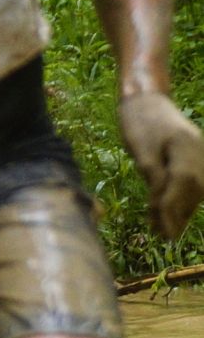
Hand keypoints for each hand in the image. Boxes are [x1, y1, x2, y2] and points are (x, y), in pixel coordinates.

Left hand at [119, 91, 203, 238]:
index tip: (162, 228)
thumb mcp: (140, 150)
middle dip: (177, 214)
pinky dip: (182, 200)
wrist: (146, 100)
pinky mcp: (194, 160)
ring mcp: (200, 156)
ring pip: (194, 190)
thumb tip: (161, 205)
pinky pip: (192, 185)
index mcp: (186, 147)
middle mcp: (200, 153)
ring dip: (180, 211)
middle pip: (192, 190)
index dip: (172, 207)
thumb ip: (153, 175)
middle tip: (163, 237)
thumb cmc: (139, 122)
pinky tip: (171, 215)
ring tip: (164, 231)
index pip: (182, 182)